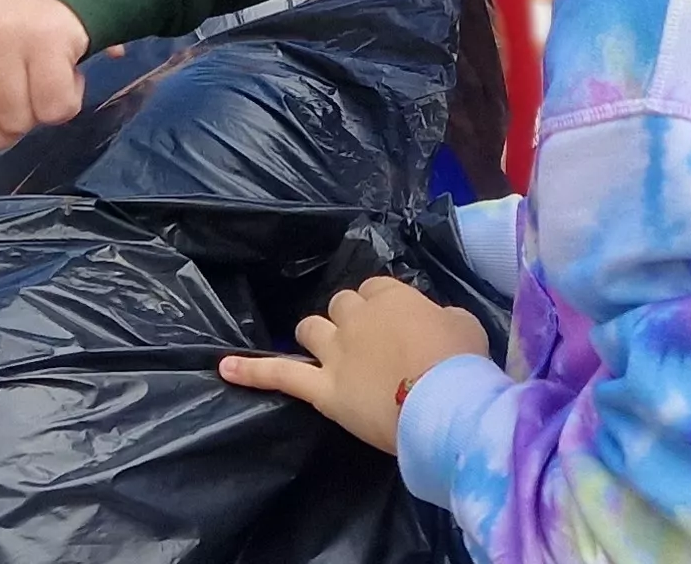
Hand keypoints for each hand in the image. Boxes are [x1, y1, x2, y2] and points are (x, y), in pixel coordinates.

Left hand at [219, 275, 490, 452]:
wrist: (442, 403)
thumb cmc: (461, 362)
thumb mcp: (464, 324)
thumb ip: (440, 316)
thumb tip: (433, 321)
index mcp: (392, 297)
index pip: (378, 288)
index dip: (385, 306)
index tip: (399, 324)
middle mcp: (357, 317)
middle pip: (343, 304)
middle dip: (352, 318)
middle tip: (373, 344)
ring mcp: (335, 352)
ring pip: (311, 329)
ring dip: (317, 336)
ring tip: (326, 351)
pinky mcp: (322, 388)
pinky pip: (281, 375)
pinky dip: (252, 371)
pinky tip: (225, 368)